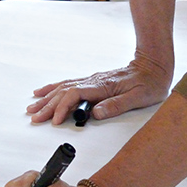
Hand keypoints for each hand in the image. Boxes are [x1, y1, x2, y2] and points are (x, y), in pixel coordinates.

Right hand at [24, 51, 171, 125]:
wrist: (154, 66)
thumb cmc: (149, 83)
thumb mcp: (138, 98)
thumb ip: (117, 105)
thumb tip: (97, 114)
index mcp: (102, 86)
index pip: (75, 95)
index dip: (63, 108)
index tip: (55, 121)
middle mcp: (94, 81)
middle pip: (64, 92)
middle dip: (48, 106)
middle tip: (34, 117)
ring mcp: (92, 80)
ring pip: (63, 88)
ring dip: (47, 98)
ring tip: (32, 107)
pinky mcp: (92, 81)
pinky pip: (68, 84)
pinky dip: (53, 88)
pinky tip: (44, 91)